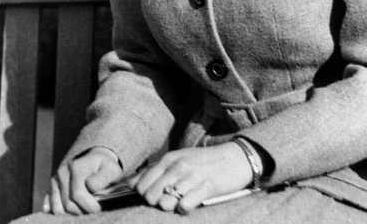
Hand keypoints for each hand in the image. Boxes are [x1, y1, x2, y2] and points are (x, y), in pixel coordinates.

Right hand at [44, 146, 123, 214]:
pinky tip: (69, 210)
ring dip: (71, 213)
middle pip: (68, 203)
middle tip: (92, 210)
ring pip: (58, 208)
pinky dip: (59, 211)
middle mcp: (63, 172)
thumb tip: (90, 187)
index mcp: (77, 167)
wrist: (96, 160)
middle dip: (81, 211)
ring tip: (83, 208)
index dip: (89, 206)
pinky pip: (50, 205)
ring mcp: (55, 180)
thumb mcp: (112, 170)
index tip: (98, 208)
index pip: (78, 194)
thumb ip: (103, 178)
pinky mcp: (51, 187)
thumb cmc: (105, 168)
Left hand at [129, 142, 253, 212]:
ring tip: (180, 202)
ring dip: (170, 207)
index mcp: (169, 159)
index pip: (140, 184)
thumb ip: (155, 170)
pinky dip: (185, 209)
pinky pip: (184, 206)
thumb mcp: (179, 159)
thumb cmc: (204, 161)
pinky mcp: (206, 187)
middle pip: (150, 196)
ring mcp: (192, 176)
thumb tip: (130, 184)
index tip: (154, 196)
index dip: (143, 195)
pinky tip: (190, 204)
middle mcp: (178, 166)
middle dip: (156, 203)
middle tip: (168, 200)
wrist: (236, 157)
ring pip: (165, 203)